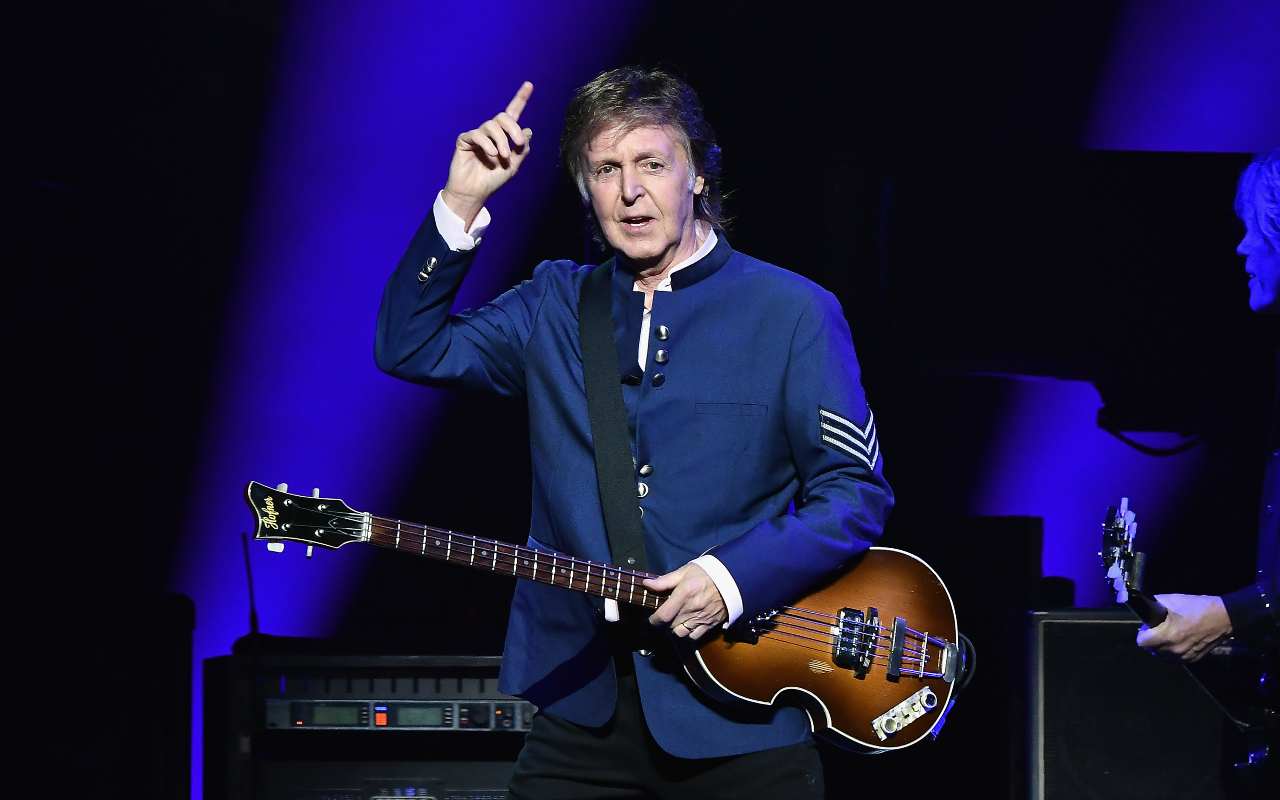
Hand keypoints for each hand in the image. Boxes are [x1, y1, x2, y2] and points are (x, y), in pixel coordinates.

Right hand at [442, 81, 533, 227]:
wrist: (475, 193)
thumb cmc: (492, 180)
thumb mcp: (513, 166)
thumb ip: (521, 149)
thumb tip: (528, 130)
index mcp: (504, 136)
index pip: (513, 114)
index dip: (521, 98)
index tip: (529, 84)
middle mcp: (490, 132)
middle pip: (503, 117)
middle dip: (513, 129)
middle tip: (518, 145)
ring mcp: (477, 135)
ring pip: (492, 126)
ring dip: (501, 141)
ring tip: (502, 157)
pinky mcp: (465, 140)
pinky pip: (477, 135)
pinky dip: (487, 145)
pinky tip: (492, 156)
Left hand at [644, 562, 726, 640]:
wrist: (733, 578)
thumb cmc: (706, 573)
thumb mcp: (685, 571)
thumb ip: (665, 580)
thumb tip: (647, 584)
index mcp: (684, 594)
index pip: (663, 616)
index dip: (654, 621)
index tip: (652, 619)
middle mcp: (692, 609)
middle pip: (670, 626)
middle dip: (664, 623)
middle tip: (665, 616)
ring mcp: (702, 618)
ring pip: (681, 633)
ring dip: (675, 629)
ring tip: (676, 621)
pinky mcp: (710, 624)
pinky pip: (694, 636)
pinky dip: (688, 633)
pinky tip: (688, 624)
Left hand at [1135, 593, 1231, 662]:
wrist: (1223, 617)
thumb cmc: (1197, 607)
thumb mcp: (1172, 600)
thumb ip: (1154, 604)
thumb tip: (1144, 606)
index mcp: (1166, 635)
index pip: (1142, 642)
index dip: (1142, 633)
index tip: (1147, 628)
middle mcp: (1174, 649)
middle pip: (1151, 650)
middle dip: (1152, 640)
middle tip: (1158, 630)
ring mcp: (1184, 656)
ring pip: (1163, 656)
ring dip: (1162, 647)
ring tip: (1168, 635)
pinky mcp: (1193, 659)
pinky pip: (1176, 659)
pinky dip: (1173, 652)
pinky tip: (1178, 641)